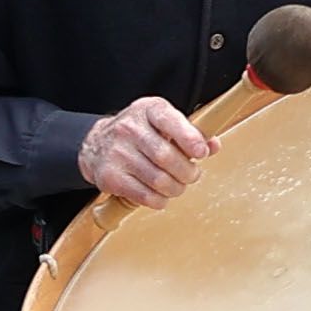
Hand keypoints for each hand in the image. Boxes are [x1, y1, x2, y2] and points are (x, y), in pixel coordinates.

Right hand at [81, 92, 210, 204]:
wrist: (96, 145)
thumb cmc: (140, 134)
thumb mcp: (164, 123)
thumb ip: (191, 133)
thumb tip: (214, 145)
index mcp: (147, 110)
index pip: (169, 120)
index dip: (189, 138)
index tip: (201, 152)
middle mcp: (129, 128)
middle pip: (166, 156)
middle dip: (187, 172)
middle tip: (192, 175)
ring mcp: (117, 152)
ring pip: (158, 180)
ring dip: (176, 188)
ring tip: (177, 186)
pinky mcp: (110, 176)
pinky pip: (144, 196)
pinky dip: (159, 200)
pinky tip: (161, 195)